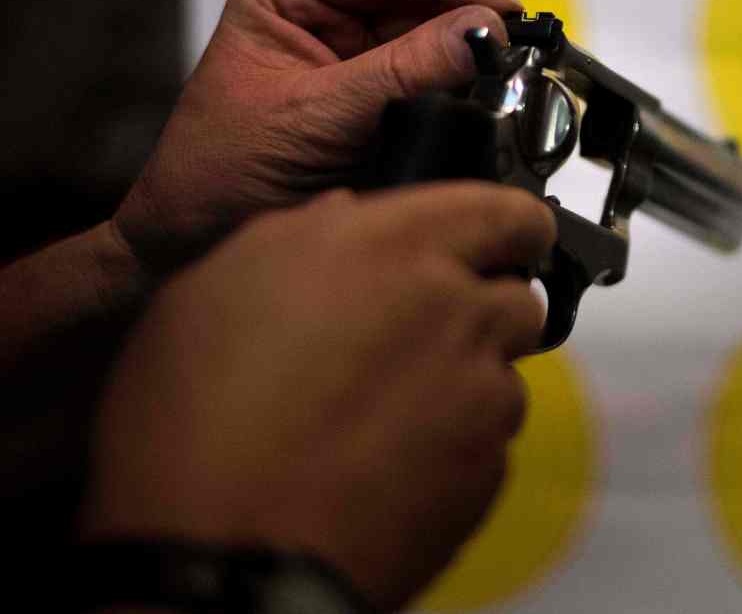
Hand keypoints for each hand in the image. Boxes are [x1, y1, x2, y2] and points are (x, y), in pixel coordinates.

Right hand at [81, 183, 554, 609]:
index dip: (511, 224)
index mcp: (393, 246)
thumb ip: (307, 234)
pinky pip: (490, 436)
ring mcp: (481, 394)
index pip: (509, 211)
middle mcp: (455, 310)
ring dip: (466, 374)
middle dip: (479, 304)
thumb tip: (347, 219)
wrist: (222, 556)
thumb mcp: (222, 284)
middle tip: (416, 331)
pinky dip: (458, 439)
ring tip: (385, 406)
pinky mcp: (488, 468)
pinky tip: (390, 456)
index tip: (506, 237)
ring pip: (505, 367)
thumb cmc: (199, 425)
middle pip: (516, 293)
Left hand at [114, 0, 522, 273]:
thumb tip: (479, 34)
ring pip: (433, 30)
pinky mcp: (382, 104)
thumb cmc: (222, 172)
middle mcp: (327, 18)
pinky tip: (488, 88)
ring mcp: (358, 60)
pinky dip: (466, 82)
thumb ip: (400, 73)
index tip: (492, 3)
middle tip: (512, 37)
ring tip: (507, 64)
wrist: (199, 245)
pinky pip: (435, 78)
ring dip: (471, 44)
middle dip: (467, 6)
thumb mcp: (315, 116)